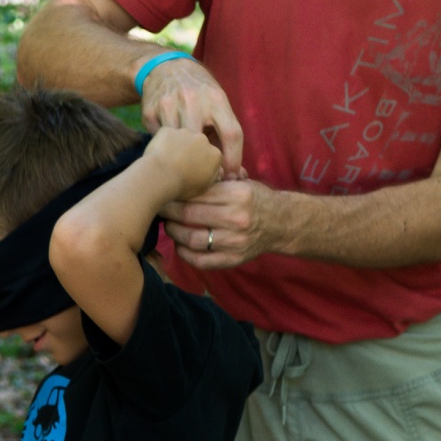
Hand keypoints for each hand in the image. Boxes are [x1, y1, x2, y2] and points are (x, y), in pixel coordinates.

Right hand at [138, 55, 244, 174]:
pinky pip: (159, 140)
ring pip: (178, 145)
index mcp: (216, 98)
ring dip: (183, 159)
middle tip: (206, 176)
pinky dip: (166, 148)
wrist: (165, 68)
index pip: (231, 133)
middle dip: (205, 164)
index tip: (231, 176)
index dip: (234, 159)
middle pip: (202, 143)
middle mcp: (192, 99)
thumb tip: (236, 174)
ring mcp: (168, 104)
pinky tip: (168, 147)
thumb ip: (225, 134)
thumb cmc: (200, 93)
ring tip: (187, 165)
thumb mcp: (217, 103)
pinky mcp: (150, 112)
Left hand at [144, 127, 222, 200]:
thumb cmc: (182, 186)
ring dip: (178, 146)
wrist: (160, 177)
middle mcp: (203, 140)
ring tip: (168, 161)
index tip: (193, 172)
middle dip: (192, 152)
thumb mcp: (203, 188)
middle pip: (198, 144)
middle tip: (180, 166)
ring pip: (182, 138)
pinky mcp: (168, 130)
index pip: (212, 157)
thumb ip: (212, 177)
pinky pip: (166, 135)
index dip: (202, 164)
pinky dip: (163, 143)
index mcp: (215, 154)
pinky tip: (158, 155)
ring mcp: (185, 132)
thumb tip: (216, 172)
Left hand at [163, 179, 280, 269]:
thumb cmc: (256, 198)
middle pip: (189, 215)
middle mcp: (237, 218)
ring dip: (174, 233)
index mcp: (237, 194)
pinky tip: (180, 245)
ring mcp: (236, 241)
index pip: (196, 193)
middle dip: (168, 212)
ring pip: (192, 239)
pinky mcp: (234, 259)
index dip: (174, 194)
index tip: (162, 192)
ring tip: (168, 226)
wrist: (282, 223)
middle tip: (158, 208)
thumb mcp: (241, 182)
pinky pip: (202, 261)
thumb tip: (180, 179)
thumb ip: (215, 182)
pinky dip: (185, 254)